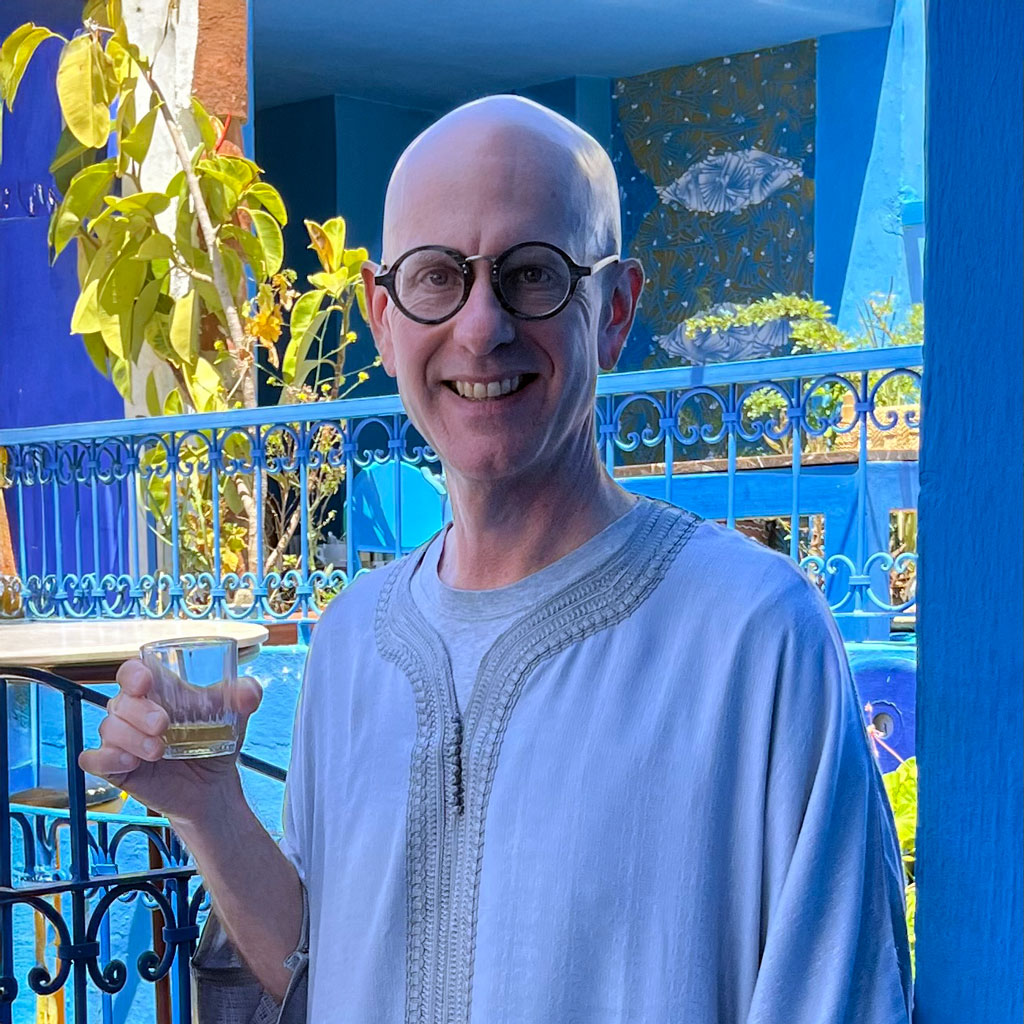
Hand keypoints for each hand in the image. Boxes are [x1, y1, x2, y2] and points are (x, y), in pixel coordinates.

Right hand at [78, 659, 262, 825]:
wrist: (212, 786)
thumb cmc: (215, 740)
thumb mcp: (235, 716)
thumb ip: (246, 697)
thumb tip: (250, 692)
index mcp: (157, 691)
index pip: (132, 672)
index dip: (133, 673)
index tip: (146, 681)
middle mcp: (133, 712)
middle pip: (120, 700)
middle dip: (139, 711)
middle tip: (163, 725)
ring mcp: (121, 740)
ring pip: (109, 728)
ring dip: (131, 738)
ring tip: (159, 751)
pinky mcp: (115, 768)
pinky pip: (93, 759)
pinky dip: (106, 759)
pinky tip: (130, 763)